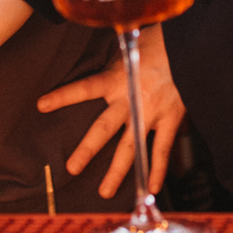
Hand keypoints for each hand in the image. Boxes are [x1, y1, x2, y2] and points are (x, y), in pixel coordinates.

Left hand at [36, 25, 186, 198]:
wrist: (189, 46)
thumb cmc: (159, 41)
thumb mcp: (130, 46)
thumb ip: (115, 62)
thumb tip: (102, 60)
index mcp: (116, 79)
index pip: (84, 88)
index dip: (63, 96)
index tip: (42, 105)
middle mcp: (129, 100)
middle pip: (103, 129)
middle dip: (87, 149)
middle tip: (72, 168)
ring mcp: (150, 113)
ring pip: (130, 147)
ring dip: (117, 171)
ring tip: (105, 191)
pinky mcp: (170, 119)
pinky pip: (161, 149)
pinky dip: (156, 169)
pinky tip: (150, 187)